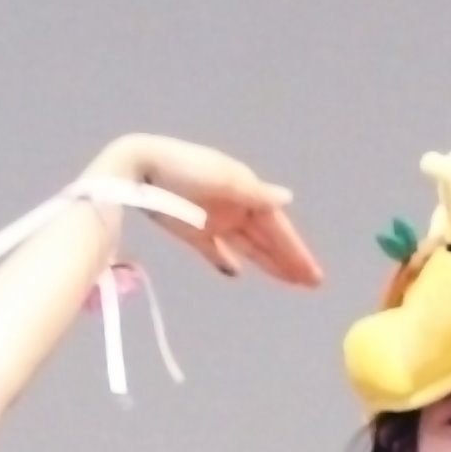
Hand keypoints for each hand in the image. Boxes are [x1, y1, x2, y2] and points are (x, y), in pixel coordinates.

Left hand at [92, 136, 321, 288]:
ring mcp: (215, 220)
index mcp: (246, 192)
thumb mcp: (222, 179)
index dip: (296, 249)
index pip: (278, 227)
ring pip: (249, 247)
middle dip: (290, 260)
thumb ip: (255, 193)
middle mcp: (236, 207)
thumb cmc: (183, 168)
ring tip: (290, 283)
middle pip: (268, 239)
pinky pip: (215, 250)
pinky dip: (226, 261)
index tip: (312, 274)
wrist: (138, 167)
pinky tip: (237, 274)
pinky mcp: (192, 232)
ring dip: (268, 263)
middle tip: (312, 284)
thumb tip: (287, 197)